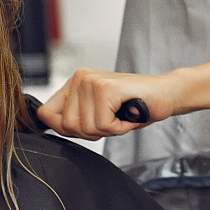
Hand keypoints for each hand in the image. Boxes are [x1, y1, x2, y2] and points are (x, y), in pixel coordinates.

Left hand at [39, 69, 182, 139]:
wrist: (165, 95)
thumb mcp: (96, 115)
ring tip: (121, 115)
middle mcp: (80, 77)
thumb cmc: (133, 106)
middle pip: (66, 126)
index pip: (46, 113)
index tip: (91, 124)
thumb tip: (44, 121)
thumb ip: (71, 119)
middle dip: (92, 132)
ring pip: (85, 127)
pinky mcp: (106, 88)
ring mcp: (91, 81)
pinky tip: (128, 114)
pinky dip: (119, 127)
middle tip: (112, 119)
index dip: (65, 129)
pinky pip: (103, 125)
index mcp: (74, 82)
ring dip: (108, 130)